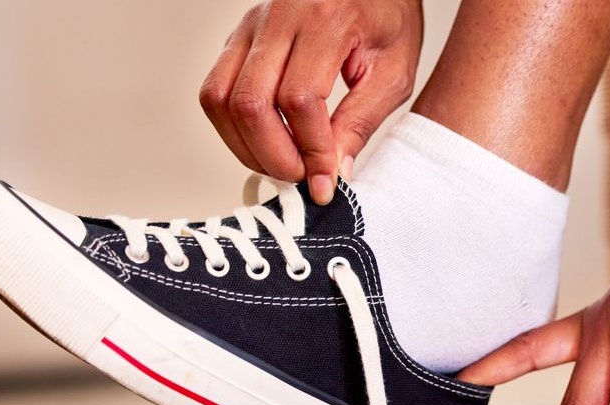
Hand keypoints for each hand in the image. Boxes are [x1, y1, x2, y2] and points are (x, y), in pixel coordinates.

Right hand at [199, 0, 422, 204]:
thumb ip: (361, 122)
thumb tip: (334, 172)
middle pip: (250, 102)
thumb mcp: (393, 73)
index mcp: (325, 21)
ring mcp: (251, 25)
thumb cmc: (387, 19)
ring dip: (245, 146)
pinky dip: (234, 127)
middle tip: (302, 178)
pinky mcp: (238, 37)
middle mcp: (278, 17)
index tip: (325, 182)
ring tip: (283, 165)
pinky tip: (267, 142)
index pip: (299, 100)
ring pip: (220, 98)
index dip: (309, 150)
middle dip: (274, 155)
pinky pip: (216, 89)